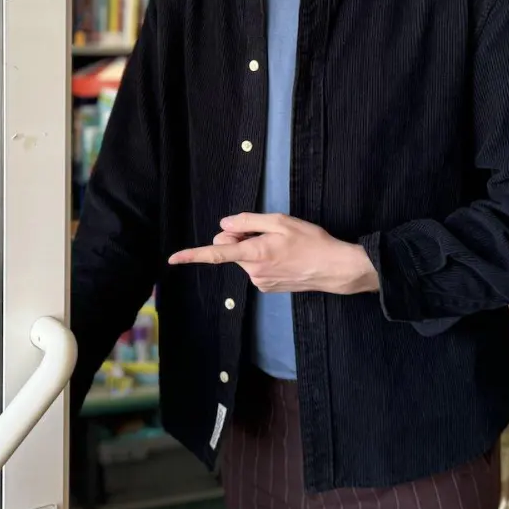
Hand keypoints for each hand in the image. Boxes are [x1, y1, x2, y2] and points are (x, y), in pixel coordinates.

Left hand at [168, 213, 379, 294]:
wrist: (335, 268)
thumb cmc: (312, 241)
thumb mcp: (281, 222)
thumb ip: (249, 221)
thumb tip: (225, 225)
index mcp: (254, 253)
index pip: (216, 254)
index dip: (193, 255)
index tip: (173, 258)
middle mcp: (253, 271)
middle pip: (230, 249)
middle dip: (238, 238)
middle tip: (266, 230)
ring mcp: (260, 282)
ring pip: (244, 258)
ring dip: (254, 248)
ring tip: (282, 245)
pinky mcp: (268, 287)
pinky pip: (255, 267)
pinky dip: (263, 258)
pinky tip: (284, 256)